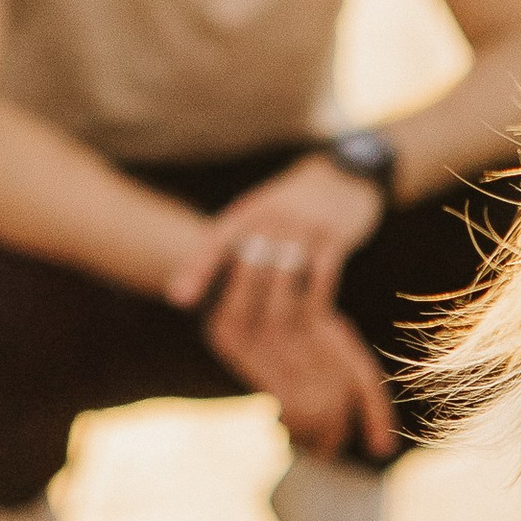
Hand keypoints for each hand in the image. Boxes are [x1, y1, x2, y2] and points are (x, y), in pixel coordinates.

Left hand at [167, 156, 399, 455]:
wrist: (341, 179)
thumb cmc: (289, 210)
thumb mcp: (255, 217)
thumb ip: (225, 250)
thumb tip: (180, 293)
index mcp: (247, 211)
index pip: (216, 241)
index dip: (197, 270)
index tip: (179, 300)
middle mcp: (273, 214)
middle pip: (250, 262)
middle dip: (240, 299)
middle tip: (231, 337)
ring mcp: (305, 224)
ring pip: (285, 273)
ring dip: (278, 308)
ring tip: (270, 341)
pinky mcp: (335, 236)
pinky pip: (321, 276)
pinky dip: (314, 302)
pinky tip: (310, 325)